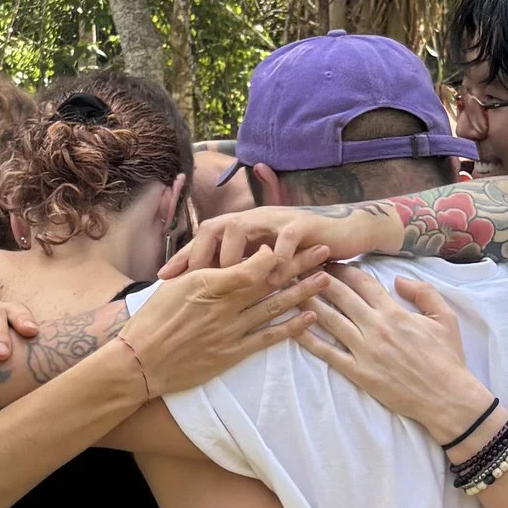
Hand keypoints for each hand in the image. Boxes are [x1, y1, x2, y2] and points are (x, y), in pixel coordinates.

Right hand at [108, 247, 319, 397]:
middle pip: (270, 280)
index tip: (293, 239)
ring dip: (302, 291)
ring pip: (275, 306)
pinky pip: (268, 338)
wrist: (142, 360)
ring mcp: (231, 331)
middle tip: (324, 250)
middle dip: (299, 263)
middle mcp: (225, 306)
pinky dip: (290, 327)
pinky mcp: (233, 353)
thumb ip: (206, 269)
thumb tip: (228, 256)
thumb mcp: (178, 284)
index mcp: (210, 283)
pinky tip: (309, 317)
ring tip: (325, 278)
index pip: (251, 264)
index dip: (276, 252)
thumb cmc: (155, 318)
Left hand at [161, 201, 392, 274]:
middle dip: (201, 252)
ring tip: (228, 278)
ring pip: (243, 227)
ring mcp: (277, 220)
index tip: (163, 278)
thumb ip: (240, 267)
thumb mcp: (265, 258)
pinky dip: (276, 258)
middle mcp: (254, 219)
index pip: (204, 237)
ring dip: (233, 253)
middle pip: (216, 226)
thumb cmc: (300, 250)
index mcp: (242, 227)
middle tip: (191, 280)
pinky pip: (284, 239)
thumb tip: (204, 288)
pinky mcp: (302, 226)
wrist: (344, 232)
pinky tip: (272, 280)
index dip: (183, 255)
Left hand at [293, 268, 490, 439]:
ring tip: (292, 291)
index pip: (362, 283)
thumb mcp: (445, 317)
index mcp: (394, 312)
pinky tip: (294, 329)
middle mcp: (375, 327)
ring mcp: (364, 351)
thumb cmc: (447, 357)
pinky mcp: (358, 373)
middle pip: (340, 296)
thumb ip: (423, 292)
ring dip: (309, 303)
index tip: (328, 261)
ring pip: (329, 321)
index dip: (342, 269)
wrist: (446, 397)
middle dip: (319, 280)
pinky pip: (329, 354)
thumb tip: (397, 279)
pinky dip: (310, 341)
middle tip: (301, 269)